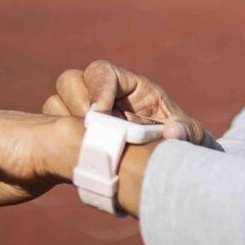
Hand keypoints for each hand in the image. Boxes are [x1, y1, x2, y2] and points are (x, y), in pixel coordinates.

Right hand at [43, 59, 207, 144]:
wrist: (173, 172)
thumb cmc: (184, 146)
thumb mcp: (194, 138)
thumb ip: (188, 131)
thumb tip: (172, 132)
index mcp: (131, 88)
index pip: (103, 72)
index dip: (97, 87)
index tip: (98, 113)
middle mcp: (104, 98)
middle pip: (70, 81)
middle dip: (76, 104)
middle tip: (90, 131)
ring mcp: (86, 118)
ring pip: (55, 104)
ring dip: (64, 123)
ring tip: (85, 146)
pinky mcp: (75, 140)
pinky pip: (51, 130)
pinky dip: (57, 141)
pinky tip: (78, 158)